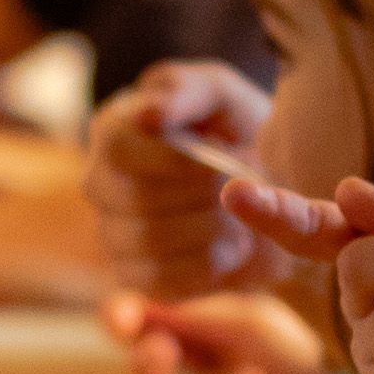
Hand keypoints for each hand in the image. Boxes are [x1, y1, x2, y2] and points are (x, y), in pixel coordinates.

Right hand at [82, 63, 277, 301]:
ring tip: (240, 215)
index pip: (118, 148)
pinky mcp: (135, 278)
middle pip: (135, 199)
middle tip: (241, 184)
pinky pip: (162, 282)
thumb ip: (187, 91)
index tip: (221, 153)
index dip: (172, 158)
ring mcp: (113, 235)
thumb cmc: (238, 133)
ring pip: (150, 242)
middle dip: (202, 194)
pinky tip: (231, 246)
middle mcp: (102, 184)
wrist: (271, 194)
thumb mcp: (224, 96)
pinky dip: (209, 266)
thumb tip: (149, 114)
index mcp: (113, 131)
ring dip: (212, 229)